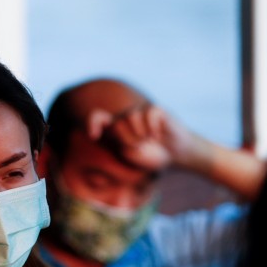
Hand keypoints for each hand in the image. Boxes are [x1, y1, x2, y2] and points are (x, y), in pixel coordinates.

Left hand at [86, 104, 210, 172]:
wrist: (173, 155)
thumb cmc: (149, 156)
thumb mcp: (130, 154)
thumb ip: (119, 141)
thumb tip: (114, 124)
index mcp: (114, 130)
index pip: (97, 117)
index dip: (93, 122)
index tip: (93, 135)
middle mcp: (126, 118)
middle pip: (117, 122)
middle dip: (128, 139)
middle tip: (139, 146)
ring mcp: (141, 112)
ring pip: (132, 115)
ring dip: (141, 134)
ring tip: (149, 141)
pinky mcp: (155, 110)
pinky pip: (149, 113)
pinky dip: (153, 128)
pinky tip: (157, 136)